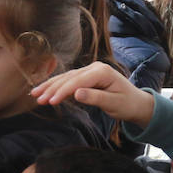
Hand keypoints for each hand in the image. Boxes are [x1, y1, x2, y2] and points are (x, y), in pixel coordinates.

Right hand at [32, 62, 154, 126]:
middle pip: (68, 77)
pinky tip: (45, 91)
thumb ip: (95, 98)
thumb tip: (76, 94)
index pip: (77, 81)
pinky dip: (56, 86)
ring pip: (66, 78)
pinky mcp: (87, 77)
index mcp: (102, 71)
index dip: (62, 91)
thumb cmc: (127, 104)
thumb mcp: (113, 103)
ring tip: (35, 94)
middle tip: (37, 99)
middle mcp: (94, 68)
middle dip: (52, 88)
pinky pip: (69, 81)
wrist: (137, 103)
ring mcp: (90, 71)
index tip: (50, 102)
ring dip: (50, 86)